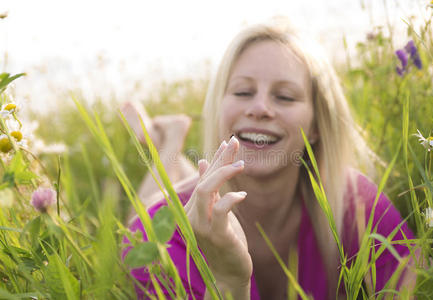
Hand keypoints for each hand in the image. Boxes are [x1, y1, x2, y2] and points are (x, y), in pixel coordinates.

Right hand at [185, 136, 251, 292]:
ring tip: (241, 164)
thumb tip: (202, 162)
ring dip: (223, 174)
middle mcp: (191, 215)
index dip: (216, 158)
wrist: (228, 271)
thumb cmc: (223, 239)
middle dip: (220, 160)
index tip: (228, 142)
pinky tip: (242, 195)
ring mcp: (201, 226)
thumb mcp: (215, 210)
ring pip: (206, 191)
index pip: (203, 177)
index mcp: (190, 208)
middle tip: (235, 143)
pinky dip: (231, 199)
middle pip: (203, 180)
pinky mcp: (217, 236)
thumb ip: (209, 188)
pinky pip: (221, 212)